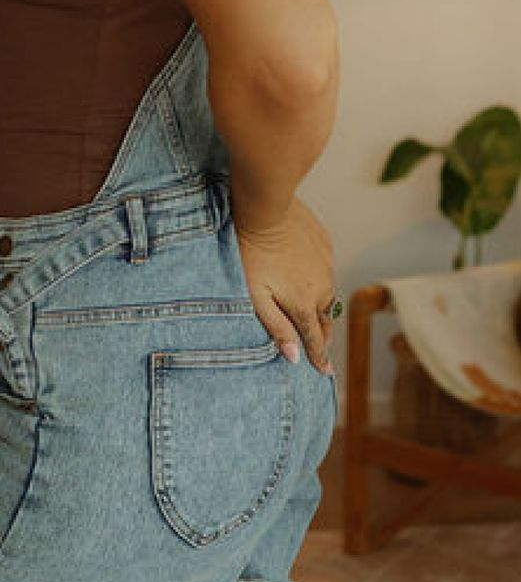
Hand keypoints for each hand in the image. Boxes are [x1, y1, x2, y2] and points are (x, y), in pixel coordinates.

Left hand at [234, 196, 335, 373]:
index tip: (326, 372)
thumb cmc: (252, 253)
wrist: (266, 208)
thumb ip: (275, 326)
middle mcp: (322, 287)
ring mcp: (326, 265)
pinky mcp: (325, 244)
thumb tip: (294, 356)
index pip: (315, 339)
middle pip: (326, 319)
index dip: (319, 358)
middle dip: (323, 334)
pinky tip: (308, 274)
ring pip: (329, 293)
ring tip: (315, 314)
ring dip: (322, 306)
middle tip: (321, 345)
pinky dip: (320, 277)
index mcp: (304, 304)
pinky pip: (326, 268)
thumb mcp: (256, 295)